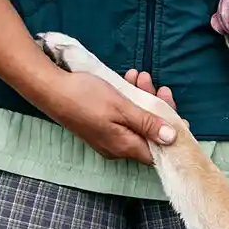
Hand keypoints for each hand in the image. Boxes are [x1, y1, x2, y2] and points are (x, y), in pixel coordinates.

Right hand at [36, 69, 176, 164]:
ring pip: (136, 123)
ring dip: (143, 100)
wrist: (50, 89)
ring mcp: (108, 138)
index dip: (172, 136)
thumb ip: (147, 124)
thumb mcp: (122, 107)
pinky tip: (129, 81)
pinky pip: (123, 118)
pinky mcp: (100, 127)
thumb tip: (172, 139)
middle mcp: (118, 148)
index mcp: (125, 147)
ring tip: (142, 76)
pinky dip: (129, 101)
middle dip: (157, 110)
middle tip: (160, 87)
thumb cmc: (85, 97)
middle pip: (148, 135)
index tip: (179, 116)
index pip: (158, 152)